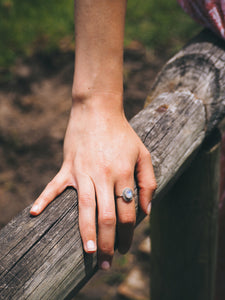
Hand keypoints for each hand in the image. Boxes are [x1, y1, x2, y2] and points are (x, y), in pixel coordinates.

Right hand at [30, 95, 156, 269]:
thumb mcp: (143, 153)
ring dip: (85, 233)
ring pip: (84, 209)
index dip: (128, 234)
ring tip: (88, 253)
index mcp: (123, 173)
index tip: (126, 247)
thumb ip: (148, 182)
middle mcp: (102, 176)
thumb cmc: (123, 132)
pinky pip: (54, 185)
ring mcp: (82, 172)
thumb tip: (146, 210)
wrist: (98, 109)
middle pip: (106, 217)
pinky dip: (44, 199)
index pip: (127, 212)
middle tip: (106, 263)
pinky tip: (34, 214)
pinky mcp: (67, 167)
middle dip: (107, 243)